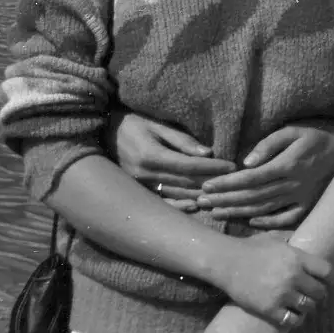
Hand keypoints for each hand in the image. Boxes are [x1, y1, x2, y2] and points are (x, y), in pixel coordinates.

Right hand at [107, 110, 233, 210]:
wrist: (100, 134)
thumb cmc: (132, 125)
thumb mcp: (157, 125)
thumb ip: (182, 140)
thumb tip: (207, 152)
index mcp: (152, 156)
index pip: (190, 166)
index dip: (213, 167)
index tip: (232, 166)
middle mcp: (146, 174)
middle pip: (186, 183)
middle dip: (212, 182)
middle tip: (233, 183)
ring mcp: (141, 186)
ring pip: (177, 195)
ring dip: (200, 196)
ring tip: (221, 196)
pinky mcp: (138, 191)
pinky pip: (161, 202)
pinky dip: (179, 207)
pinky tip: (195, 207)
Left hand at [196, 118, 333, 228]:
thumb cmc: (317, 133)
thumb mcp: (293, 130)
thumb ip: (268, 145)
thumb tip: (245, 162)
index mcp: (287, 164)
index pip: (250, 178)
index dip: (226, 184)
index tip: (206, 187)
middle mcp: (293, 184)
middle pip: (252, 196)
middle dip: (224, 200)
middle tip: (201, 203)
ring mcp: (302, 197)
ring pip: (264, 209)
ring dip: (238, 212)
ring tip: (216, 213)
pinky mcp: (309, 204)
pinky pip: (286, 218)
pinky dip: (267, 223)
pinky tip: (250, 222)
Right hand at [218, 238, 329, 326]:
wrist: (227, 262)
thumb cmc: (251, 248)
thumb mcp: (275, 239)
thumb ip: (292, 242)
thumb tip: (304, 241)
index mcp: (297, 257)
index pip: (327, 271)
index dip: (331, 279)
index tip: (329, 283)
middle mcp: (294, 276)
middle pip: (320, 292)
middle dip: (320, 295)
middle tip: (316, 297)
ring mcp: (282, 293)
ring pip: (308, 307)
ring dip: (308, 308)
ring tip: (304, 307)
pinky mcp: (270, 309)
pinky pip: (292, 320)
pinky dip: (296, 320)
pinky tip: (292, 316)